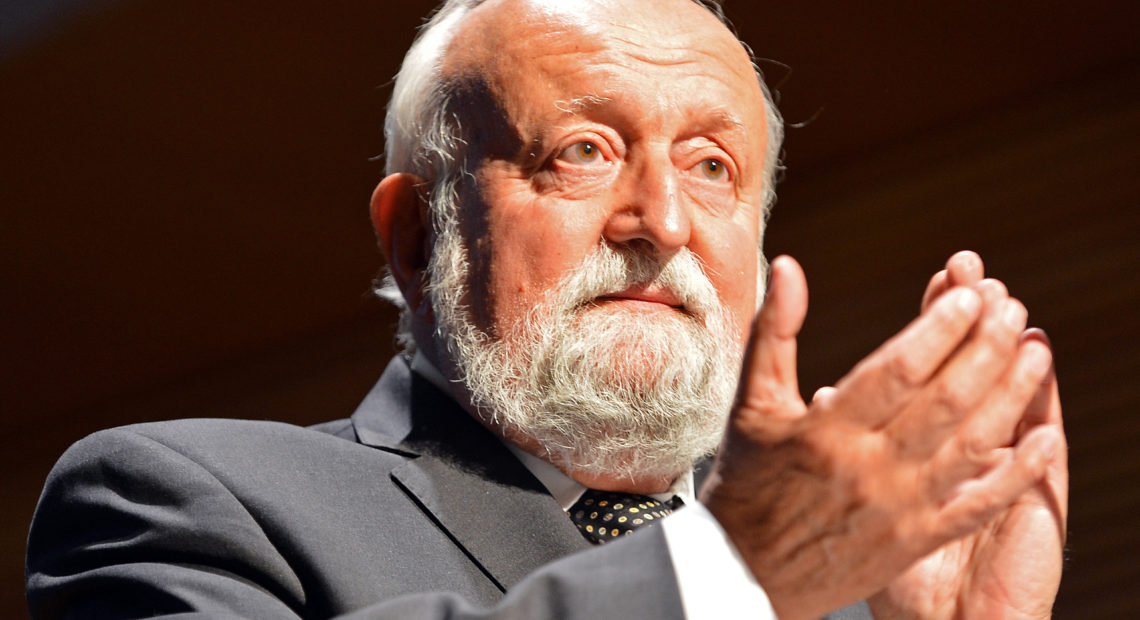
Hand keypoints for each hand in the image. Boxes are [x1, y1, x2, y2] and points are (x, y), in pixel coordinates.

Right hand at [699, 255, 1061, 619]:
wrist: (744, 571)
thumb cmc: (746, 482)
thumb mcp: (752, 403)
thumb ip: (775, 332)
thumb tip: (789, 267)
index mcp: (825, 431)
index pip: (897, 370)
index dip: (939, 329)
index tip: (968, 295)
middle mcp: (867, 469)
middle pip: (944, 401)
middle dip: (986, 349)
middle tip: (1011, 308)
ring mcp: (897, 508)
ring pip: (969, 445)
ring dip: (1011, 396)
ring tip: (1036, 352)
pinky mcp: (915, 540)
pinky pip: (976, 505)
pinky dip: (1015, 474)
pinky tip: (1043, 439)